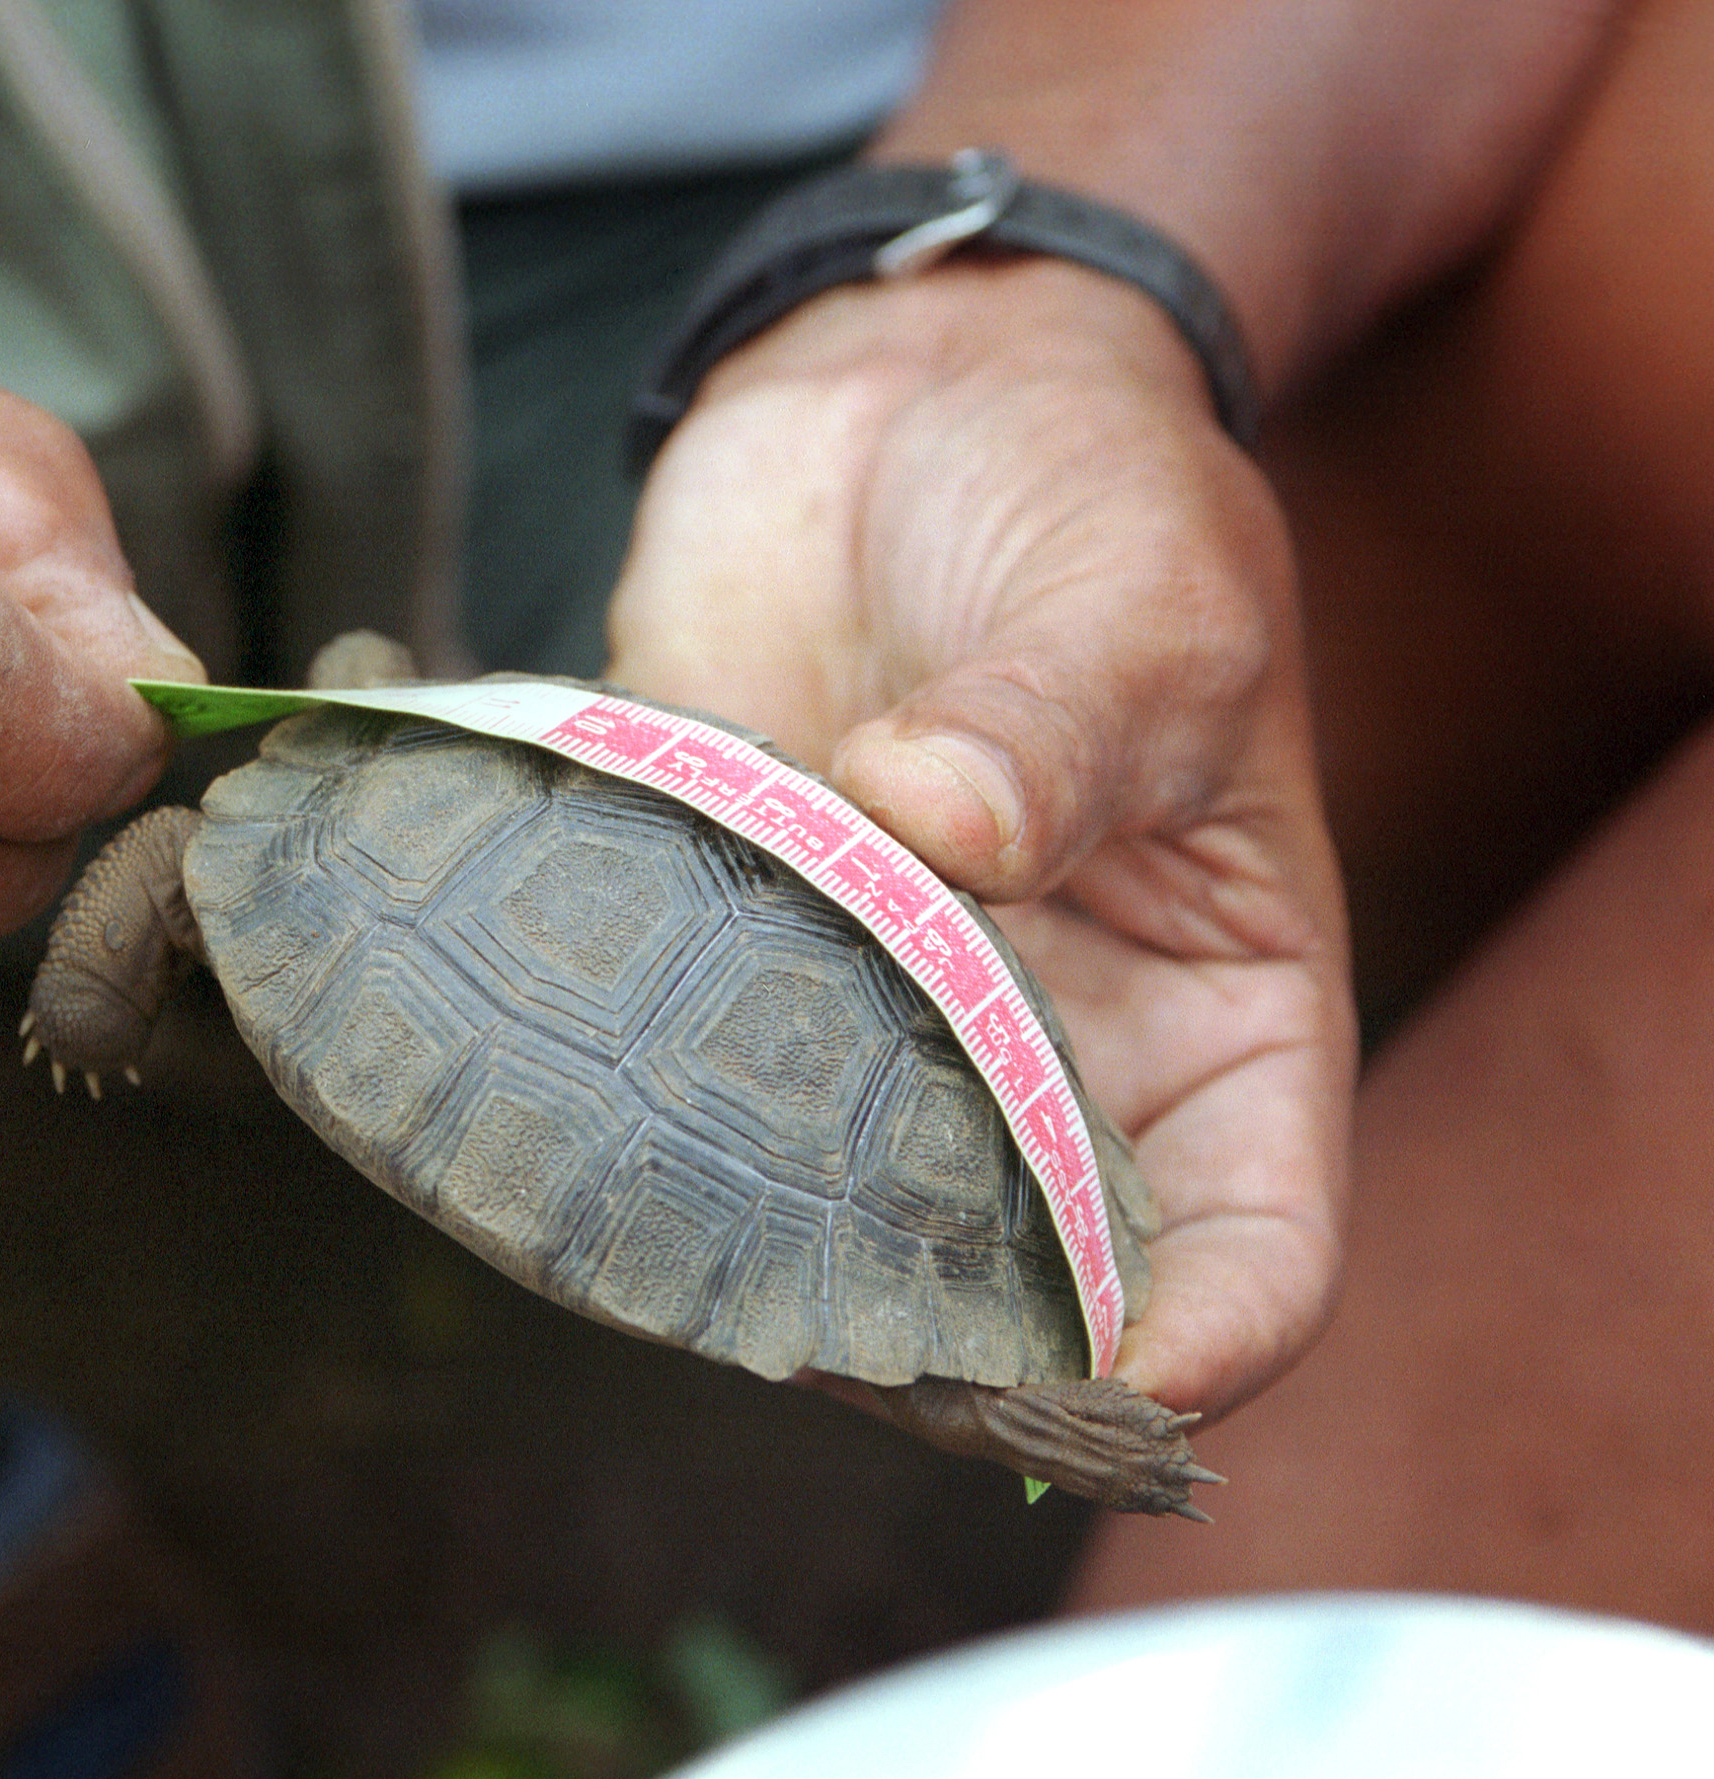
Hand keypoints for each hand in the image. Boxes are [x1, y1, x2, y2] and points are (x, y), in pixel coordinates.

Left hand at [607, 260, 1355, 1424]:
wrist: (909, 381)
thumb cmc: (1090, 489)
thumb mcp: (1137, 599)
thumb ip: (1056, 727)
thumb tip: (934, 824)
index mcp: (1216, 1013)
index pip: (1249, 1250)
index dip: (1193, 1345)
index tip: (1092, 1378)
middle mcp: (1049, 1051)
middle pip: (1015, 1275)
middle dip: (932, 1337)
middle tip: (821, 1336)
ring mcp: (873, 1009)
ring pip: (825, 1201)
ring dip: (752, 1235)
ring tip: (665, 1236)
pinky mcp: (727, 935)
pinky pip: (677, 1064)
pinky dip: (621, 1102)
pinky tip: (548, 1108)